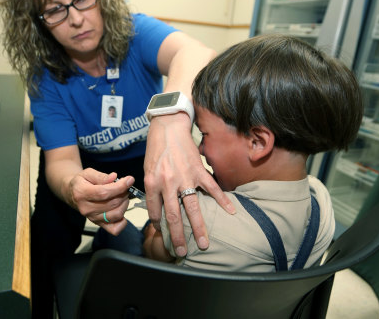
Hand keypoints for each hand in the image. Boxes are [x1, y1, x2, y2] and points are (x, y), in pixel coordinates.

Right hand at [66, 169, 132, 235]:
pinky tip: (121, 209)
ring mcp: (92, 218)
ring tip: (123, 196)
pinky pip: (114, 229)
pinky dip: (122, 221)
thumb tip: (114, 177)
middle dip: (124, 193)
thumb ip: (101, 176)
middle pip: (112, 203)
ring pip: (116, 215)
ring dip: (125, 204)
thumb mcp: (88, 173)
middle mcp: (86, 208)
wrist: (73, 194)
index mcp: (81, 193)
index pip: (104, 193)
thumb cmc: (81, 182)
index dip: (119, 187)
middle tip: (125, 186)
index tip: (129, 180)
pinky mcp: (98, 224)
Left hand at [143, 113, 234, 256]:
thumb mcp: (148, 169)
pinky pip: (212, 188)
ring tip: (204, 244)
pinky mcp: (199, 170)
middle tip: (182, 251)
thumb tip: (159, 208)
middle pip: (174, 216)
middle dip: (178, 236)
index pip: (155, 211)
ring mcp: (185, 177)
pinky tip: (230, 212)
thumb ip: (154, 189)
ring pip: (193, 208)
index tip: (163, 234)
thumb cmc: (156, 148)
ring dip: (199, 227)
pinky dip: (222, 200)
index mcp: (153, 183)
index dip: (159, 225)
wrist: (168, 127)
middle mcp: (168, 183)